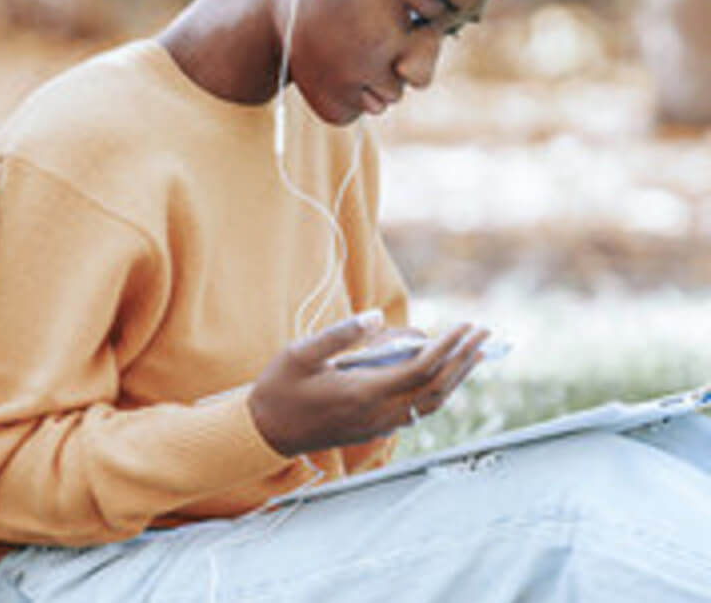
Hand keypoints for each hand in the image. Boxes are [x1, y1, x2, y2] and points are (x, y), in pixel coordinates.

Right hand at [247, 313, 488, 456]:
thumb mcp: (300, 353)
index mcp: (364, 393)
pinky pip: (418, 409)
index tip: (467, 326)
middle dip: (464, 360)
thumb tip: (375, 317)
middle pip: (437, 388)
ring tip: (475, 354)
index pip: (422, 369)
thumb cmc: (279, 390)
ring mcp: (379, 424)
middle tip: (484, 335)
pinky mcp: (374, 427)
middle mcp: (379, 413)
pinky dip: (437, 390)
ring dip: (456, 377)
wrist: (265, 432)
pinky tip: (442, 375)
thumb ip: (341, 334)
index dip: (449, 347)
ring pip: (431, 402)